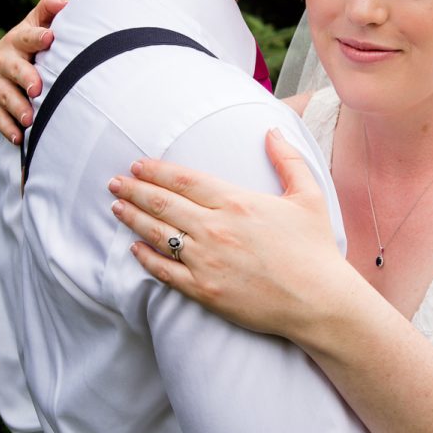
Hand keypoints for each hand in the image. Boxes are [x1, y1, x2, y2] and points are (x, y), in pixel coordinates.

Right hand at [0, 0, 66, 142]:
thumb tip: (64, 1)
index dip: (38, 36)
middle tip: (37, 88)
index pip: (27, 36)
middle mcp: (2, 60)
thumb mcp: (33, 26)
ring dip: (16, 107)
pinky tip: (19, 137)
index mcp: (17, 40)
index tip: (50, 37)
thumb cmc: (25, 47)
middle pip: (12, 68)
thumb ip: (47, 12)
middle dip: (24, 77)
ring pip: (3, 95)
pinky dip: (7, 128)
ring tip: (30, 118)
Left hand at [108, 128, 348, 336]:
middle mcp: (215, 228)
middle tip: (114, 182)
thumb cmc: (315, 249)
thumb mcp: (308, 196)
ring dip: (132, 219)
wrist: (318, 301)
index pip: (184, 180)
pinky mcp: (204, 291)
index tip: (138, 165)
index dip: (157, 171)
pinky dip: (146, 258)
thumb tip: (272, 131)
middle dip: (134, 190)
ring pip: (157, 235)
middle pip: (163, 204)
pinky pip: (164, 272)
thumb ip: (288, 160)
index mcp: (236, 202)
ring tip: (116, 207)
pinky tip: (134, 248)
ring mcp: (206, 261)